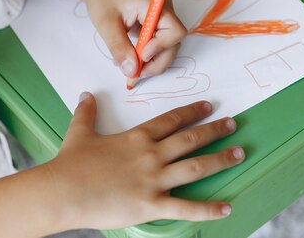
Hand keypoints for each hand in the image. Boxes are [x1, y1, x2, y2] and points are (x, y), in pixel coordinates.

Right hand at [42, 94, 243, 229]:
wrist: (63, 191)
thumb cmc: (71, 163)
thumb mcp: (80, 132)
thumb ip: (87, 113)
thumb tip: (86, 95)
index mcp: (137, 138)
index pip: (172, 120)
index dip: (193, 112)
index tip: (209, 106)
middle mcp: (151, 155)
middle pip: (191, 139)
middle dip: (215, 131)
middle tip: (233, 125)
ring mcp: (154, 180)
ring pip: (196, 167)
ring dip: (220, 160)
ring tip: (239, 154)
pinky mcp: (152, 205)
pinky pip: (186, 208)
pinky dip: (208, 209)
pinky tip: (227, 207)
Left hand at [81, 0, 186, 78]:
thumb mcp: (106, 24)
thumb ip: (120, 48)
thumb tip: (131, 71)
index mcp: (155, 4)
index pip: (175, 31)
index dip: (161, 47)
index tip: (141, 55)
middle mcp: (164, 9)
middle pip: (173, 43)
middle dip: (157, 61)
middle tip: (136, 72)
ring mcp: (161, 16)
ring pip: (167, 46)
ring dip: (152, 60)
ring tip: (130, 66)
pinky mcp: (155, 22)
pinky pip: (158, 43)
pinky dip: (147, 55)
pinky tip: (131, 57)